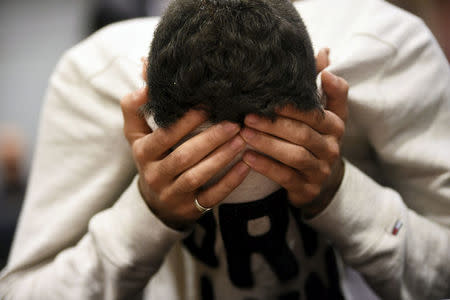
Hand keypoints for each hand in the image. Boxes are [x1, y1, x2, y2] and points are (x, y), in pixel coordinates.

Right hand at [121, 87, 249, 229]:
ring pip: (197, 176)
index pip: (164, 136)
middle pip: (183, 156)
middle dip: (210, 139)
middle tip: (234, 123)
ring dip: (221, 157)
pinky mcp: (189, 209)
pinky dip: (230, 182)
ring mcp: (172, 194)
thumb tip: (146, 79)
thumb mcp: (137, 134)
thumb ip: (136, 107)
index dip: (185, 122)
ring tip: (241, 140)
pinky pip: (211, 197)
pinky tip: (245, 166)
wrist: (155, 202)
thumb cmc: (152, 158)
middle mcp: (154, 175)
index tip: (207, 106)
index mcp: (143, 152)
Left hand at [240, 48, 348, 217]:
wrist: (319, 179)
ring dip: (267, 144)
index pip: (316, 114)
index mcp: (335, 126)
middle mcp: (331, 148)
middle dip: (274, 125)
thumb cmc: (316, 138)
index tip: (271, 98)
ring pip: (295, 156)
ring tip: (244, 134)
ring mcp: (321, 170)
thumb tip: (324, 53)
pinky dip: (266, 166)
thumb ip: (323, 85)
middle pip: (303, 134)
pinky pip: (286, 177)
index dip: (294, 107)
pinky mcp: (308, 188)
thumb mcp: (325, 113)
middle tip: (248, 116)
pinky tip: (247, 158)